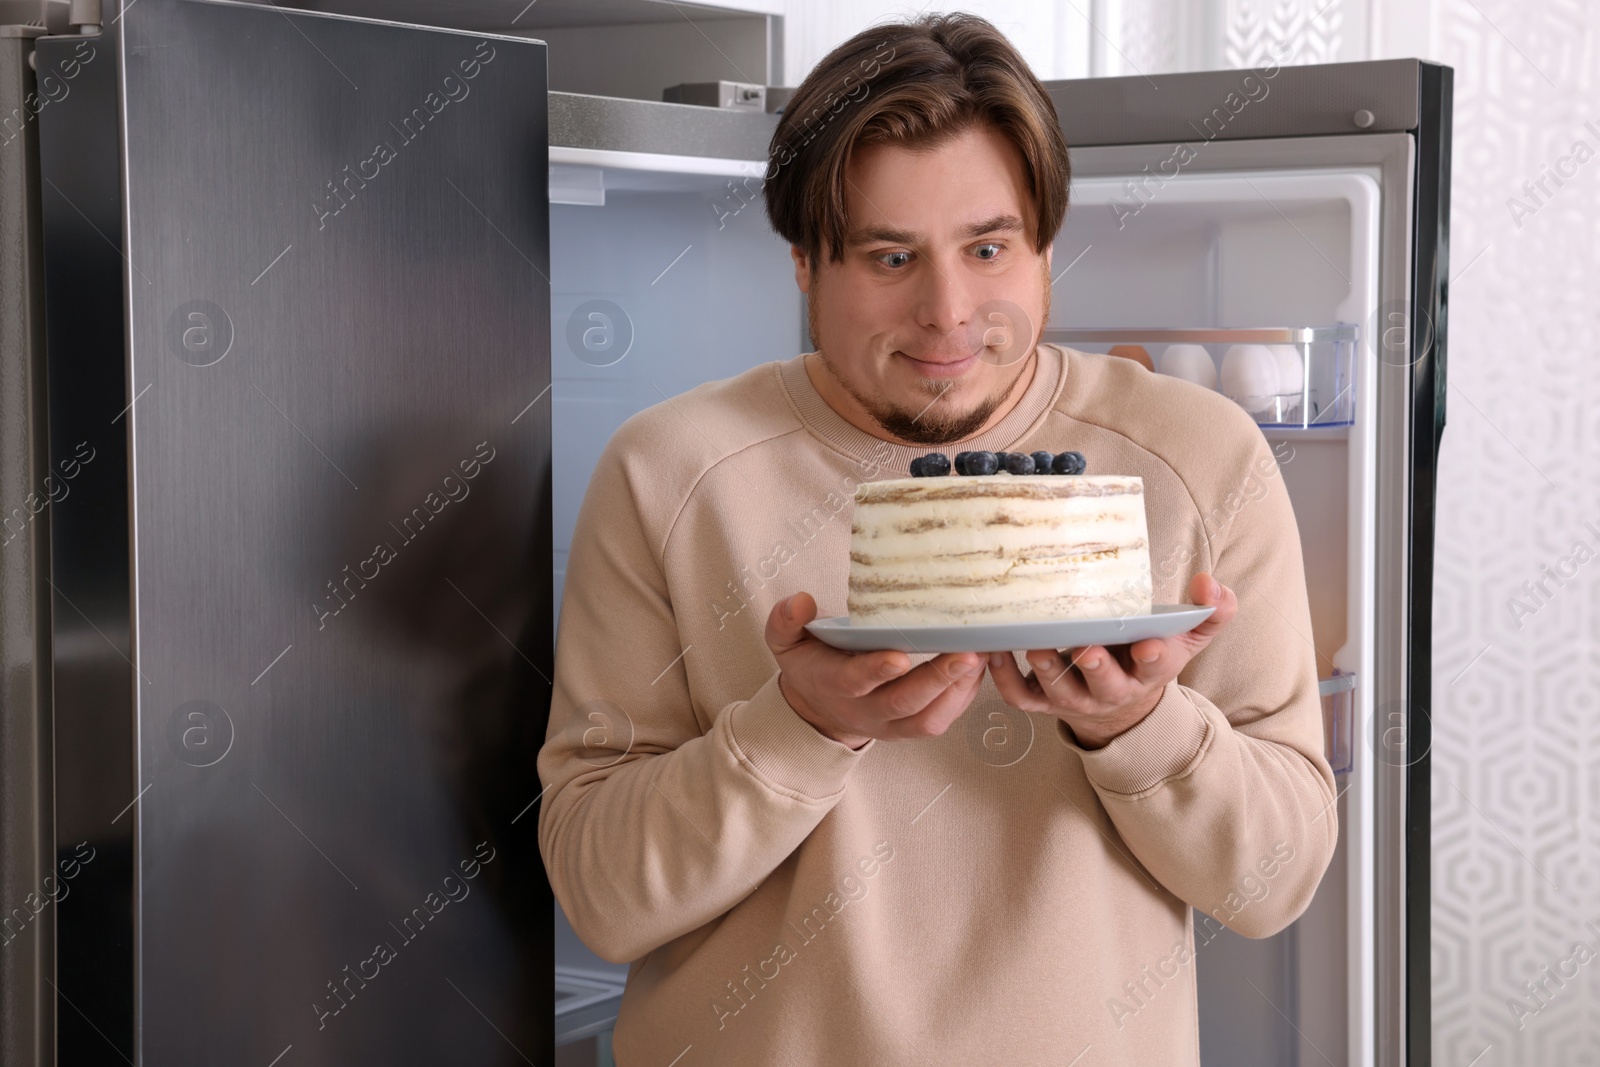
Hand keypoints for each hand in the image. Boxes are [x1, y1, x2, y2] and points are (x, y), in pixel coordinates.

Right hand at [766, 592, 986, 748]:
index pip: (854, 681)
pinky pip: (943, 720)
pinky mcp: (912, 728)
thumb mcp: (786, 642)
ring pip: (929, 719)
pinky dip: (965, 696)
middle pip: (903, 704)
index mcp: (834, 685)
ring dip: (959, 690)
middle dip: (937, 680)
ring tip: (983, 655)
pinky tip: (981, 666)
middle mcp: (866, 710)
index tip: (899, 655)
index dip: (876, 670)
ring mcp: (892, 724)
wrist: (820, 709)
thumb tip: (800, 602)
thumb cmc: (810, 664)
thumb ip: (786, 621)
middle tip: (967, 653)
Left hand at [987, 573, 1237, 748]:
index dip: (1154, 657)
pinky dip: (1004, 678)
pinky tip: (994, 651)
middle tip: (1086, 648)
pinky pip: (1020, 696)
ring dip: (1046, 669)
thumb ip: (1209, 611)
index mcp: (1148, 672)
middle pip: (1104, 684)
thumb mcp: (1186, 636)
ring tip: (1033, 644)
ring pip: (1059, 689)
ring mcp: (1073, 698)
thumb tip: (1211, 584)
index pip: (1156, 668)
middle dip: (1096, 667)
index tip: (1150, 645)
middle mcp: (1110, 689)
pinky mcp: (1042, 701)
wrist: (1119, 699)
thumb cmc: (1147, 652)